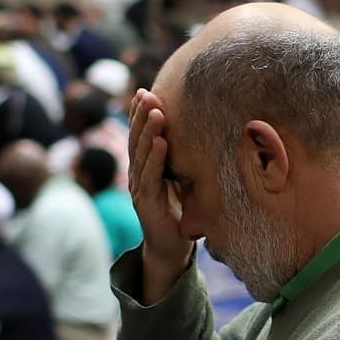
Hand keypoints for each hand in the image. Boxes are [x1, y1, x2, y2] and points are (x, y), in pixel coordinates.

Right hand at [128, 88, 193, 299]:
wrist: (171, 248)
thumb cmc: (178, 212)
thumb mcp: (180, 181)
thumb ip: (182, 160)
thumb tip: (202, 132)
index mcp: (145, 168)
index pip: (140, 136)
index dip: (140, 114)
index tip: (145, 92)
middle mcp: (139, 176)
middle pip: (136, 140)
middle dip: (141, 116)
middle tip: (145, 93)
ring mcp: (140, 190)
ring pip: (141, 156)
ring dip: (148, 133)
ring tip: (155, 112)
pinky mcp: (147, 205)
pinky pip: (151, 178)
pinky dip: (155, 159)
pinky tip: (161, 143)